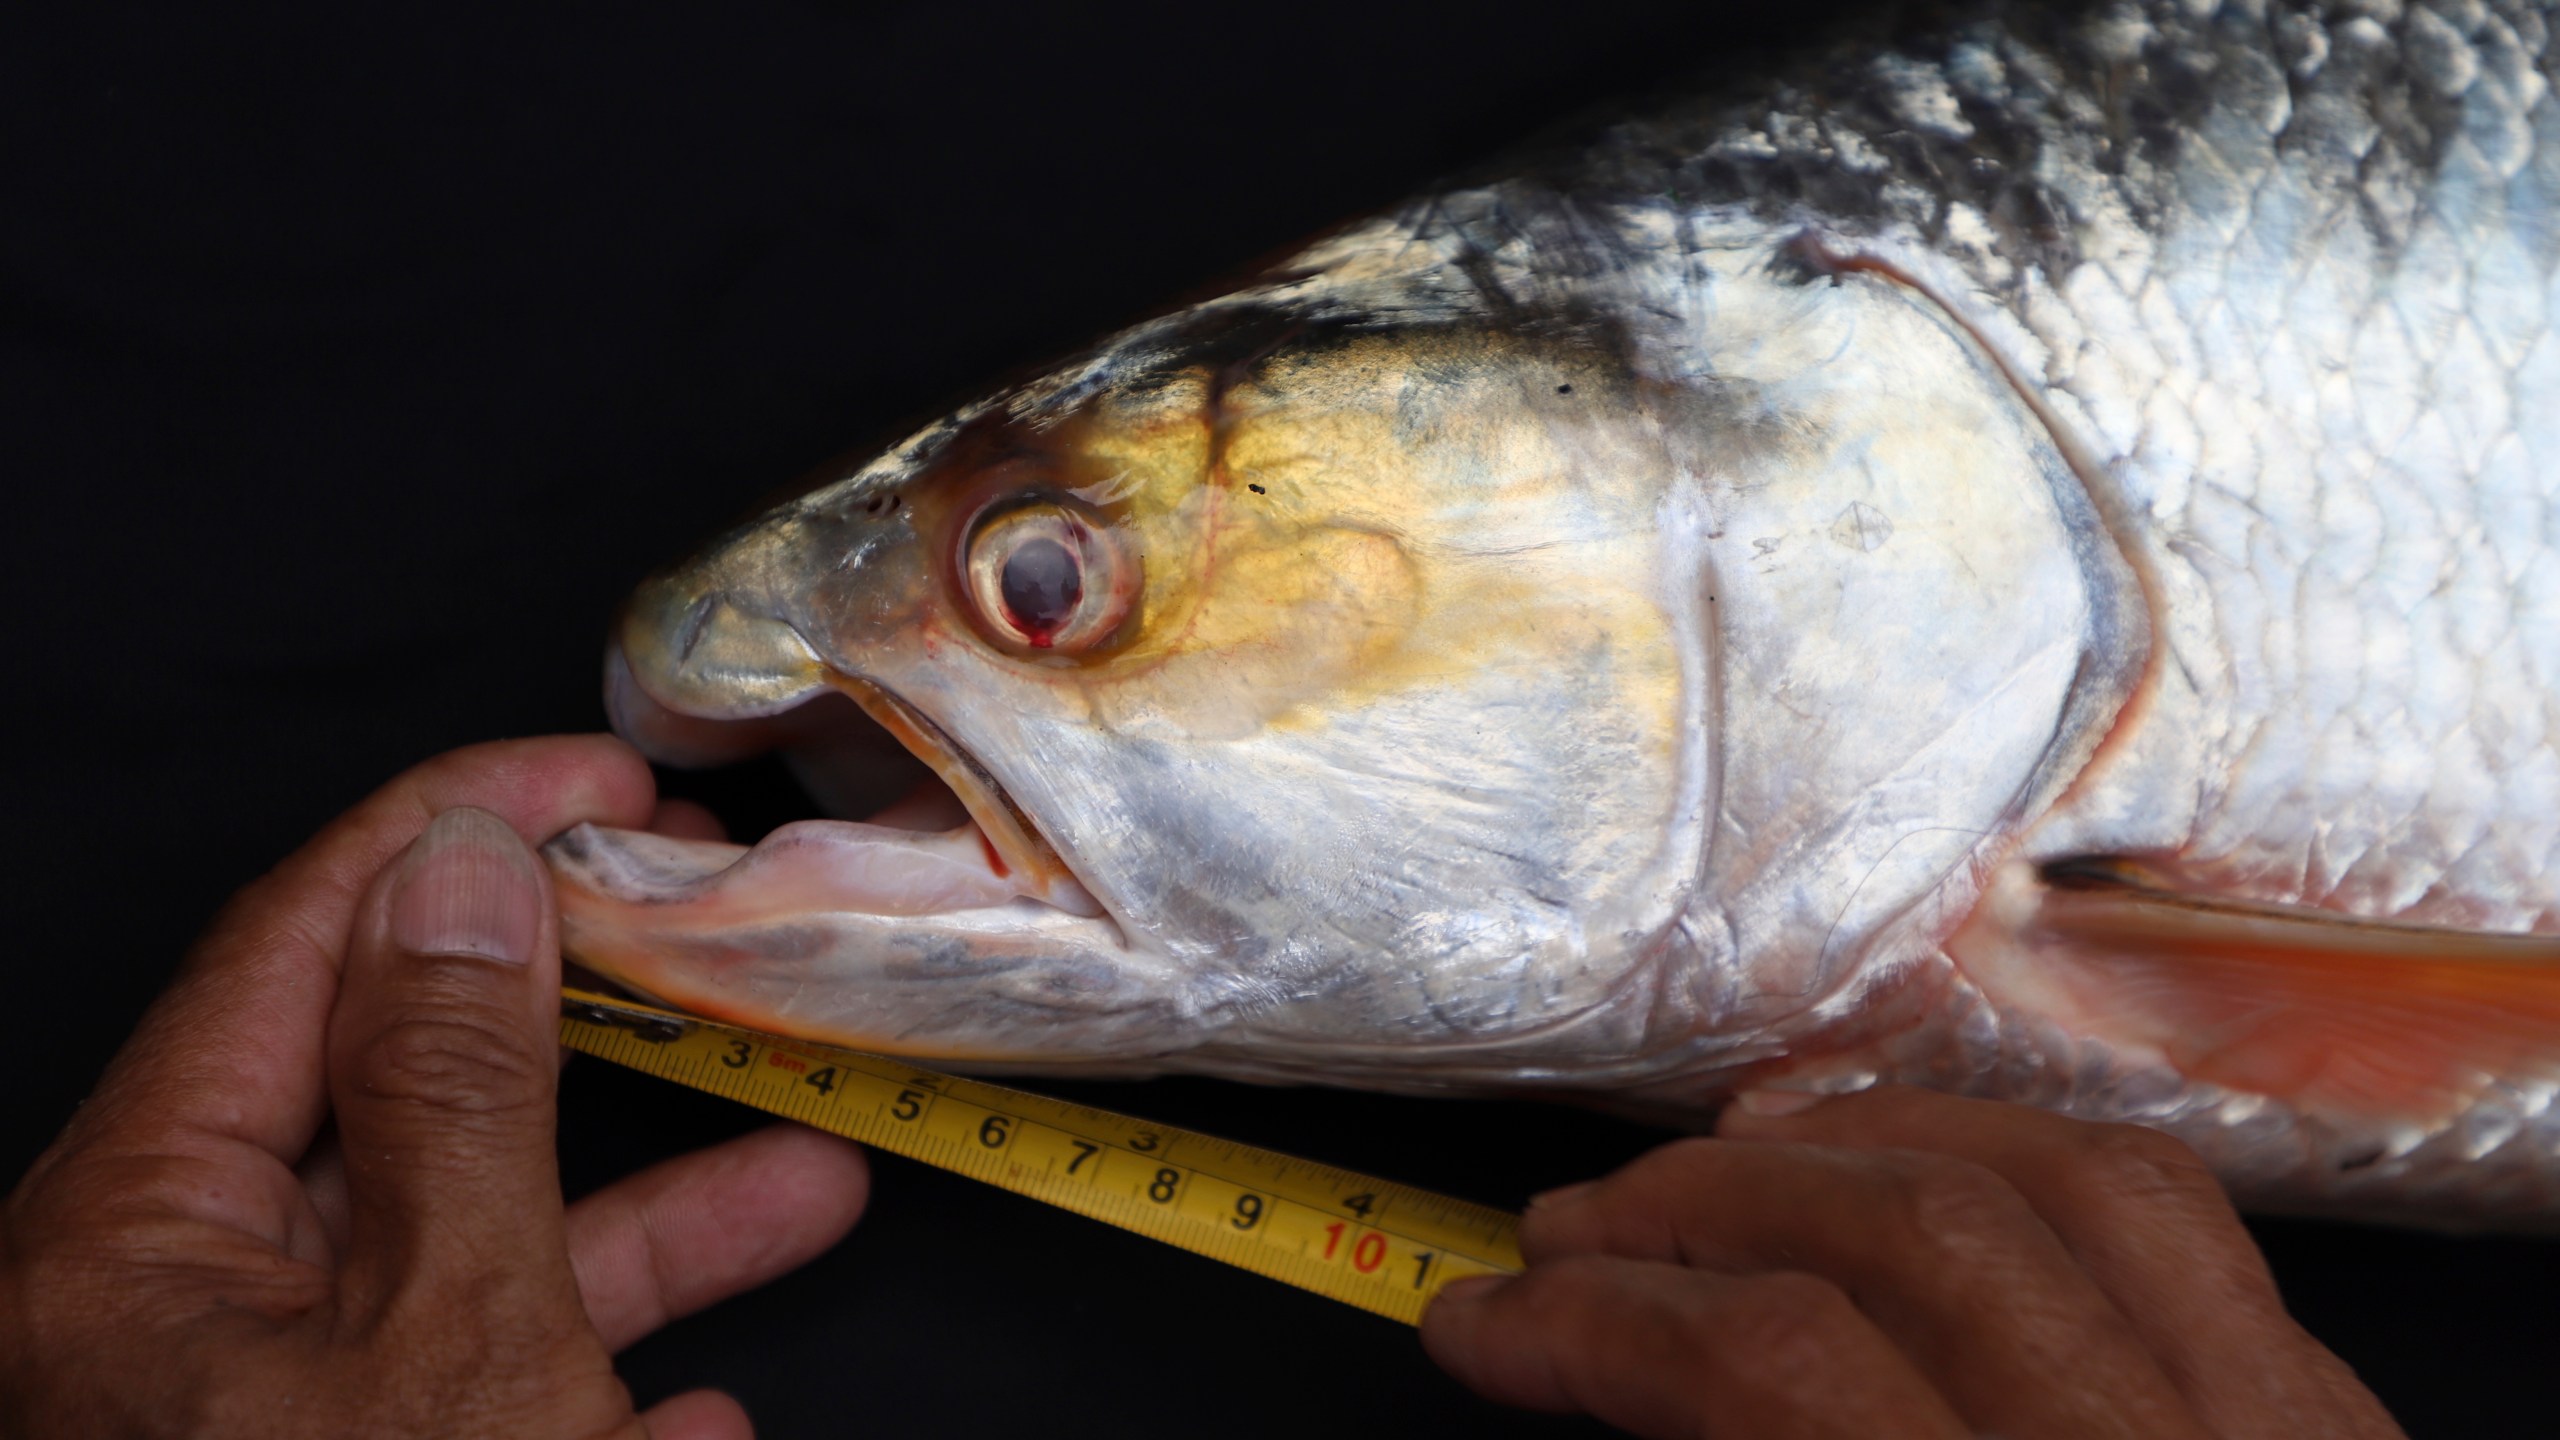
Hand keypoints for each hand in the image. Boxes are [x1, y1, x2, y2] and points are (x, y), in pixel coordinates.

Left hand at [0, 737, 869, 1438]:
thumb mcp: (449, 1327)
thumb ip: (455, 1087)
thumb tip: (458, 869)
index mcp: (138, 1231)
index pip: (306, 941)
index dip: (457, 826)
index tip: (601, 775)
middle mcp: (164, 1311)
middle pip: (392, 1098)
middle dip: (584, 1031)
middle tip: (701, 935)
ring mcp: (250, 1417)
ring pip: (457, 1266)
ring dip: (642, 1226)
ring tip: (809, 1178)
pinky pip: (465, 1401)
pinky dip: (593, 1386)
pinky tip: (706, 1412)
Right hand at [1421, 1085, 2404, 1438]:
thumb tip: (1618, 1406)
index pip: (1777, 1375)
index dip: (1596, 1326)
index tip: (1493, 1323)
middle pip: (1904, 1241)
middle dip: (1690, 1212)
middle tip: (1569, 1241)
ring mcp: (2269, 1436)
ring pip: (2051, 1181)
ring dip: (1849, 1145)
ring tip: (1718, 1166)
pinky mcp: (2324, 1419)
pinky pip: (2168, 1211)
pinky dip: (2014, 1149)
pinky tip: (1913, 1159)